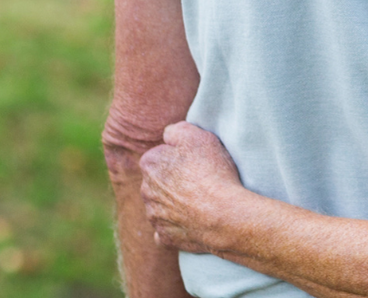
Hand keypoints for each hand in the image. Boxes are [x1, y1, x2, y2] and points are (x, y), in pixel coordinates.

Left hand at [140, 122, 246, 253]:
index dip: (180, 156)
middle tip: (200, 179)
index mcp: (149, 164)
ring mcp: (154, 216)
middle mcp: (146, 191)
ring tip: (200, 201)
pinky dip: (176, 226)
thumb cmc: (211, 172)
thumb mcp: (196, 135)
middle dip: (174, 180)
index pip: (161, 155)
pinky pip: (166, 230)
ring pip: (162, 205)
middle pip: (159, 181)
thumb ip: (176, 130)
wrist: (222, 214)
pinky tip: (192, 221)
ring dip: (175, 203)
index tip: (195, 160)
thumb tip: (168, 135)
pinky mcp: (164, 237)